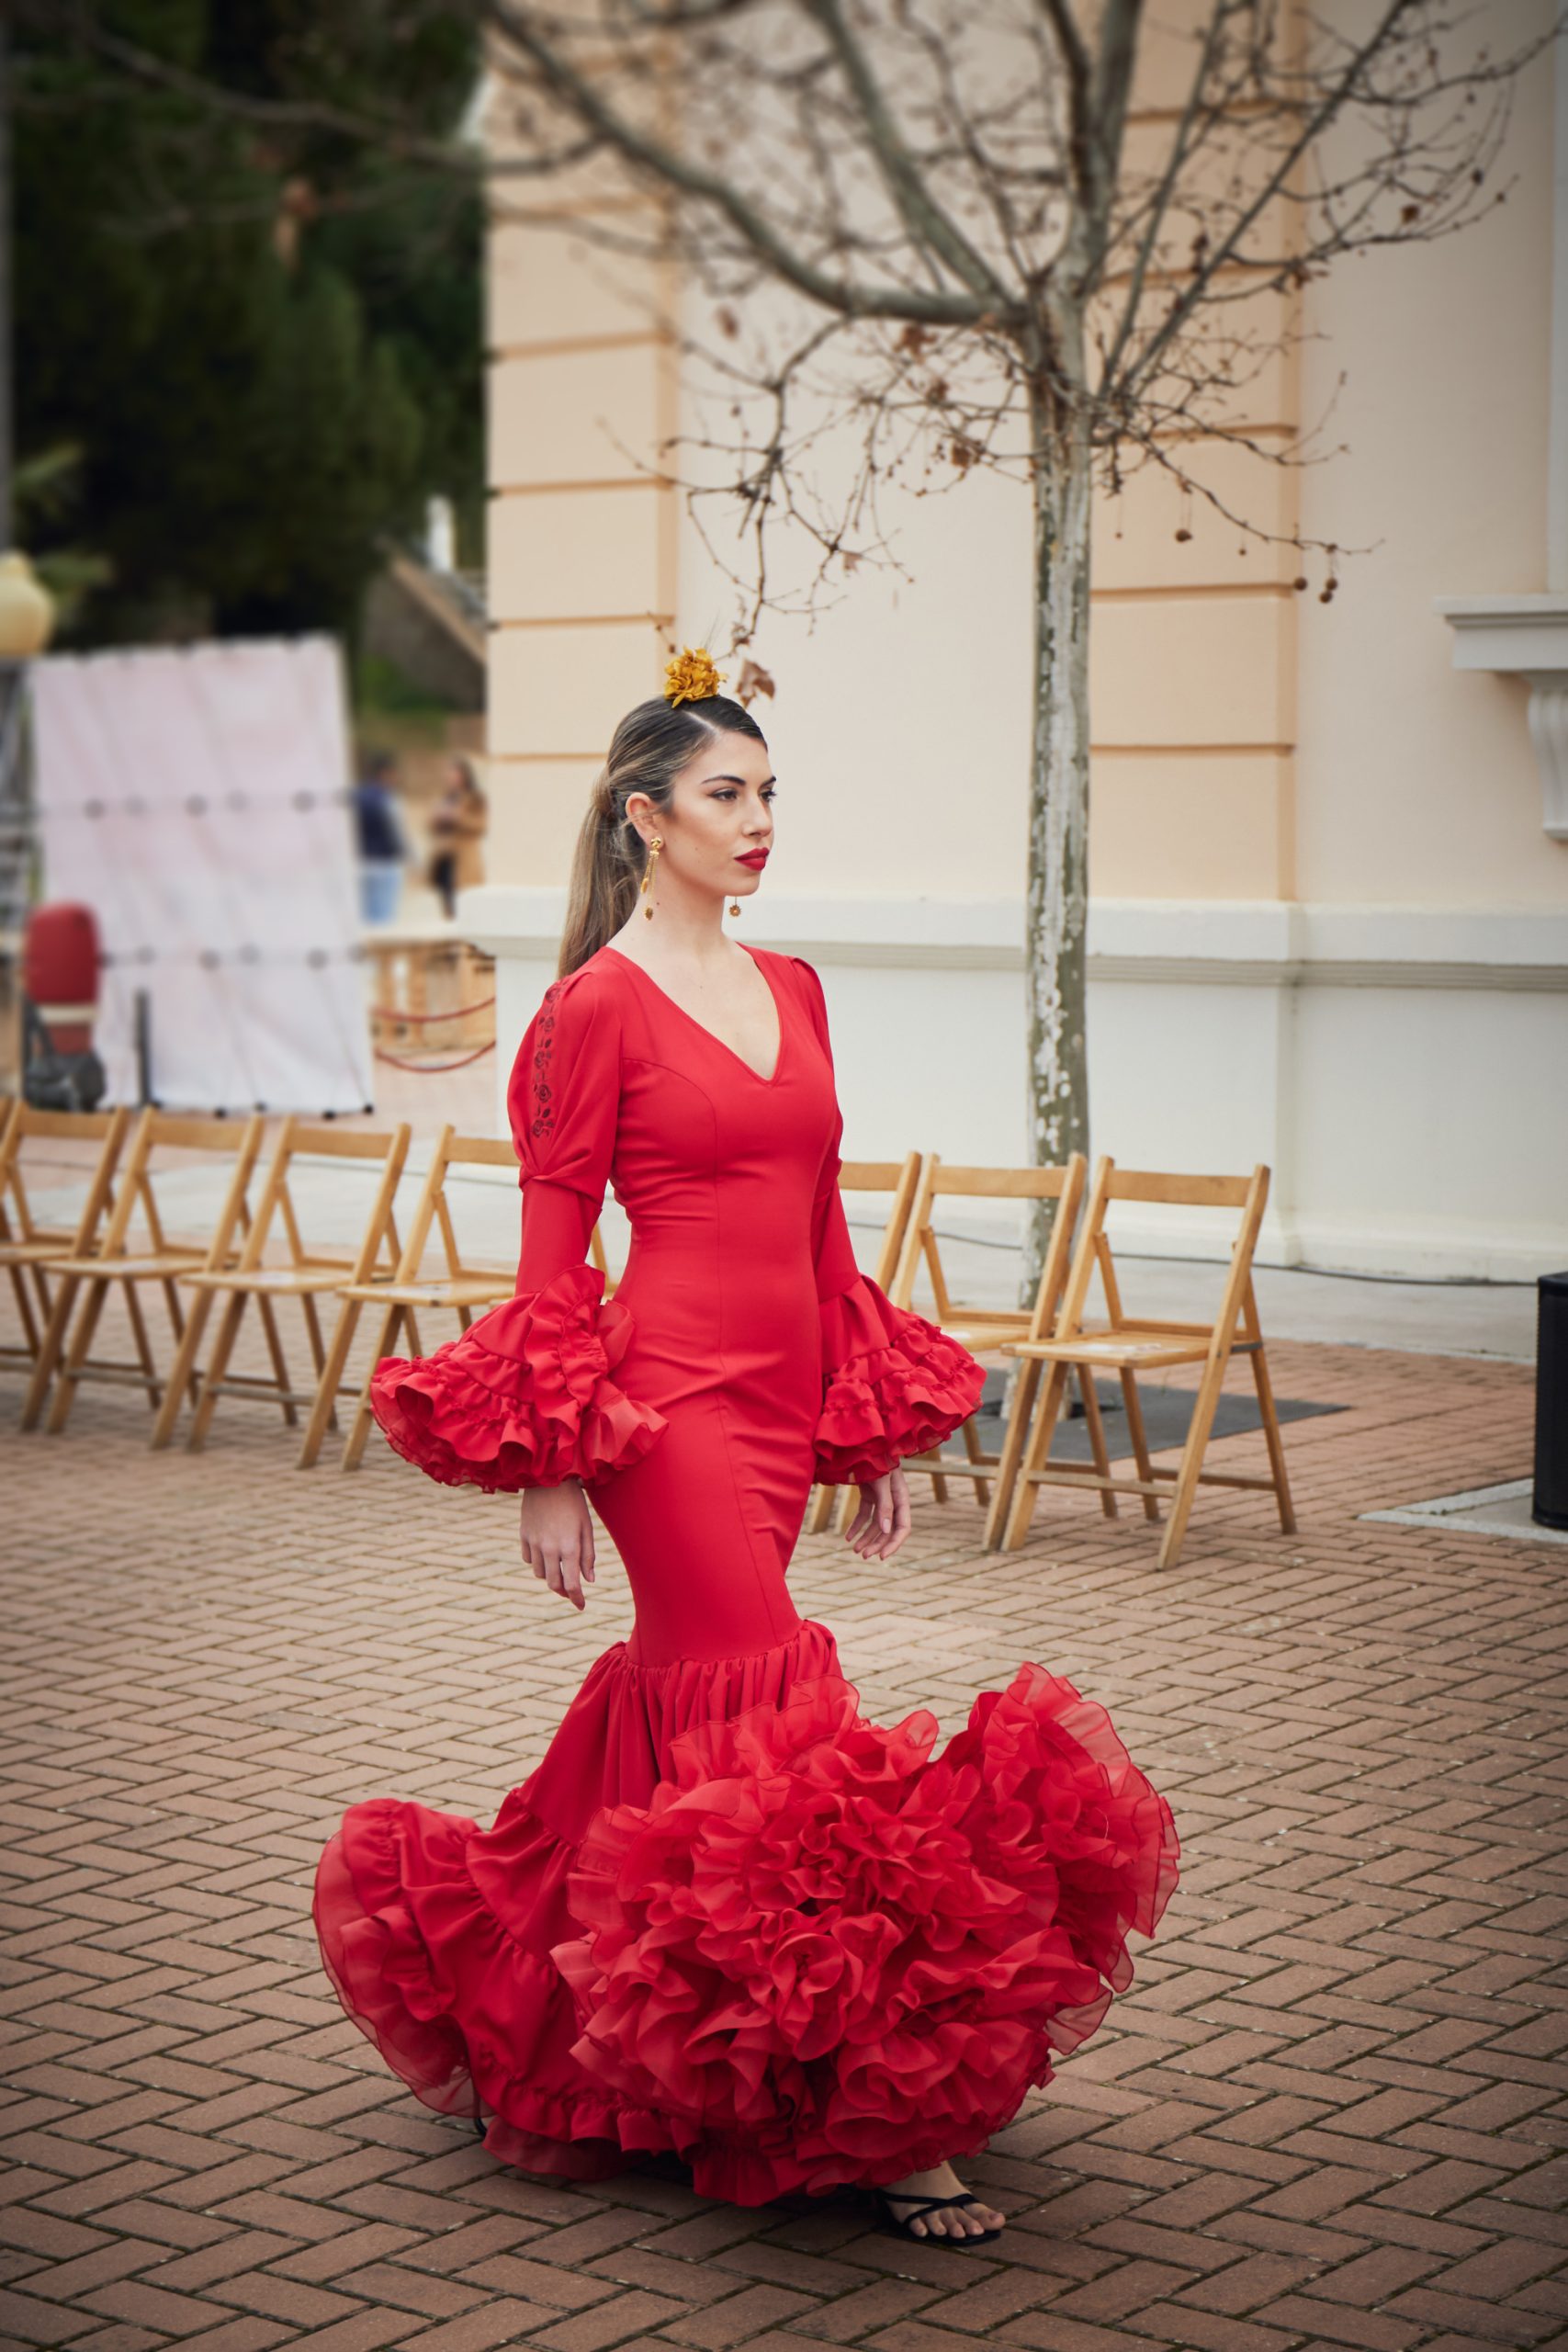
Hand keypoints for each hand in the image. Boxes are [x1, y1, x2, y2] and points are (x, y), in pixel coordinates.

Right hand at [519, 1478, 595, 1608]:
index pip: (572, 1584)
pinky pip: (529, 1559)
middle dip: (564, 1592)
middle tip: (571, 1592)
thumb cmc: (574, 1503)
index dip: (577, 1599)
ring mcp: (534, 1542)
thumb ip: (588, 1555)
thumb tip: (588, 1580)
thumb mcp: (586, 1527)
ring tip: (560, 1568)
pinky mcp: (523, 1535)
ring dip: (551, 1576)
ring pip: (540, 1573)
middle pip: (554, 1584)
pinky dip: (538, 1562)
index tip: (581, 1606)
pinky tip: (546, 1554)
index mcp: (570, 1546)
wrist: (549, 1479)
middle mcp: (550, 1548)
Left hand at [845, 1463, 910, 1560]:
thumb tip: (885, 1531)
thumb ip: (884, 1506)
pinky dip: (856, 1525)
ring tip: (854, 1549)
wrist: (864, 1441)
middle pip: (888, 1528)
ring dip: (866, 1537)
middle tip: (862, 1555)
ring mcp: (881, 1497)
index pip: (902, 1527)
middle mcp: (893, 1499)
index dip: (893, 1544)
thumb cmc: (876, 1458)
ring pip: (875, 1524)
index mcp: (901, 1497)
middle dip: (876, 1543)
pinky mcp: (869, 1494)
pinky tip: (847, 1537)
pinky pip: (864, 1514)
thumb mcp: (881, 1482)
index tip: (881, 1557)